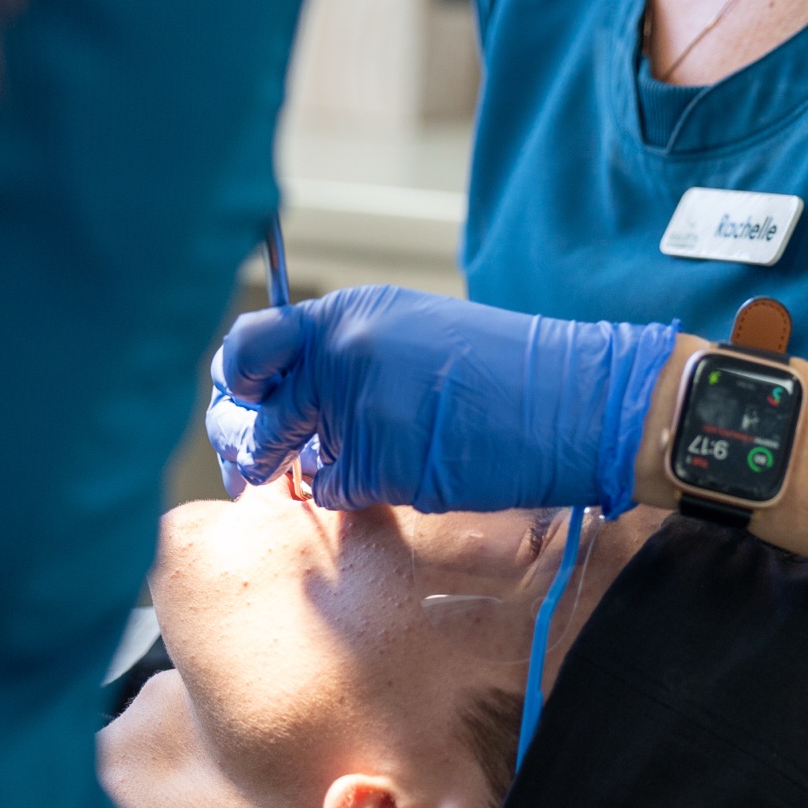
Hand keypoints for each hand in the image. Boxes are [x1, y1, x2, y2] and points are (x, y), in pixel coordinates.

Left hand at [206, 285, 676, 514]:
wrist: (568, 399)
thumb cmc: (500, 368)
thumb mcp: (412, 330)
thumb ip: (346, 352)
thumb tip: (284, 391)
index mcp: (349, 313)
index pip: (251, 344)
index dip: (239, 378)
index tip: (245, 398)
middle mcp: (341, 355)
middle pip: (255, 409)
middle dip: (246, 442)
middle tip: (250, 461)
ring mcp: (356, 410)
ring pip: (290, 457)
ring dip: (303, 469)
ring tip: (340, 462)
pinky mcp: (378, 462)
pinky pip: (333, 490)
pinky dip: (350, 493)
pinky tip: (390, 474)